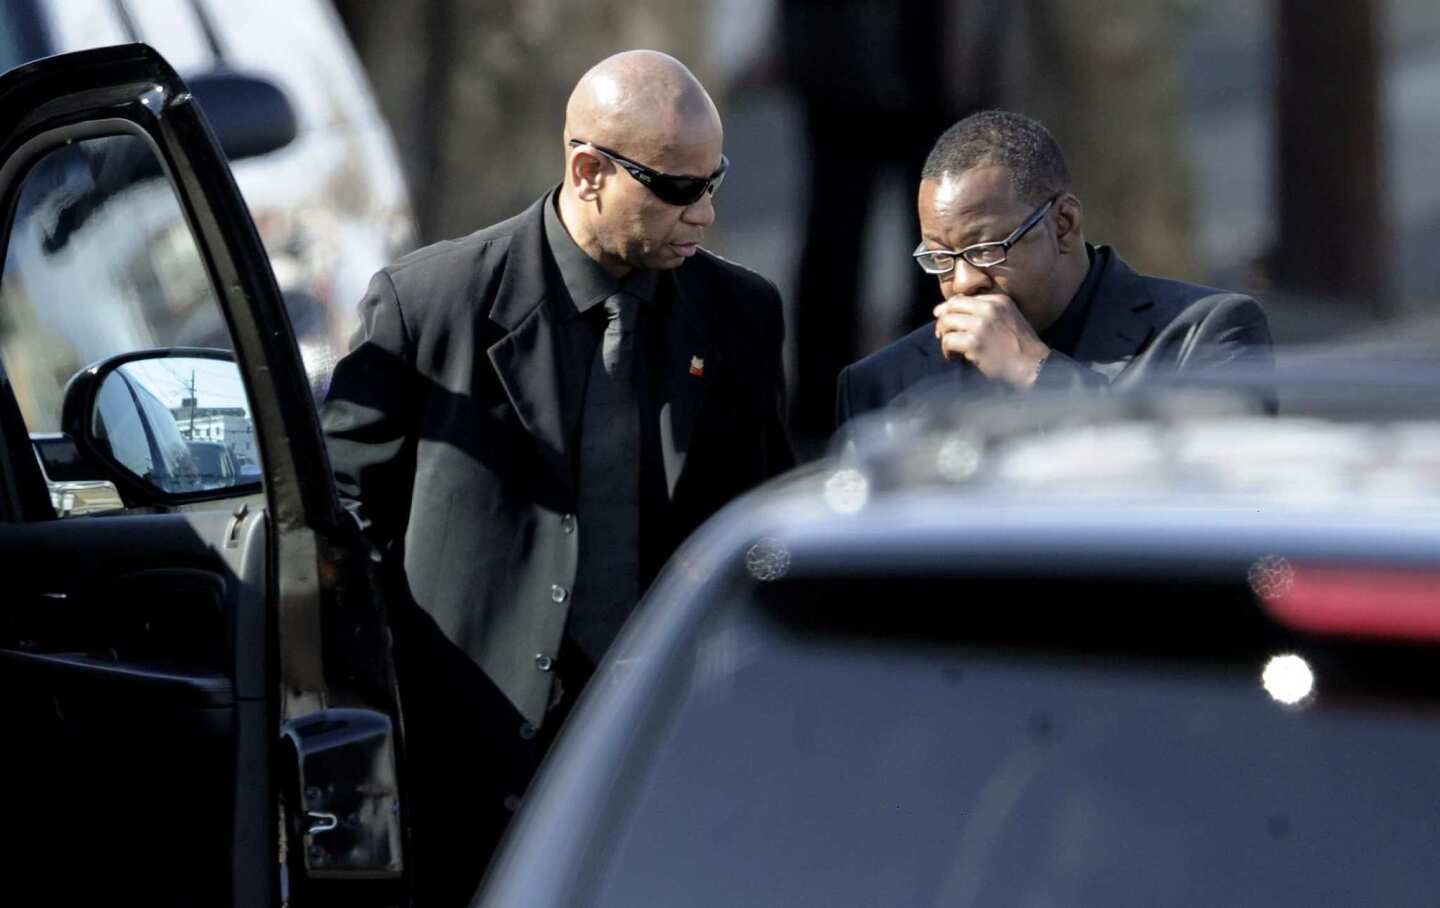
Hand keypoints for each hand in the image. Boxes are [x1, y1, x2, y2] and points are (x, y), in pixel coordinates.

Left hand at [933, 293, 1050, 389]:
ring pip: (947, 322)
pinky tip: (954, 358)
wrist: (1033, 367)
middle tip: (942, 335)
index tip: (943, 320)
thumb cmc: (1020, 348)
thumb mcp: (1009, 320)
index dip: (948, 309)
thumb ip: (987, 314)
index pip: (963, 298)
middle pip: (952, 307)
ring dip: (945, 337)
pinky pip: (948, 341)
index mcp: (998, 301)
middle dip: (942, 321)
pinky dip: (947, 351)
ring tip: (951, 350)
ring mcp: (981, 325)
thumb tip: (951, 313)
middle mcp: (989, 309)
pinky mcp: (974, 342)